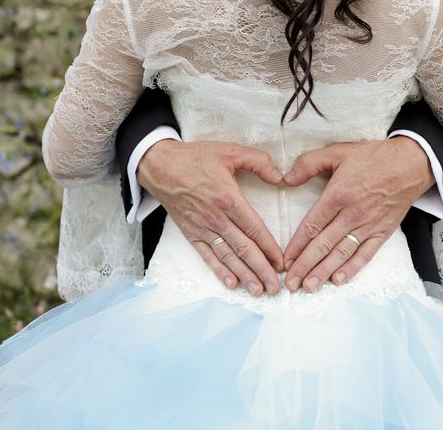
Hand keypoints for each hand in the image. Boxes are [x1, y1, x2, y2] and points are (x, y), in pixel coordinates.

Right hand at [137, 140, 283, 295]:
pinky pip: (207, 256)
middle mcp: (216, 218)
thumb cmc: (196, 158)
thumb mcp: (230, 151)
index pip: (254, 229)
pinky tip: (231, 284)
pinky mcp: (191, 234)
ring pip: (227, 257)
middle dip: (261, 270)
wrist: (160, 166)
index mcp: (228, 199)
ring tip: (258, 291)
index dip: (269, 248)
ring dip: (244, 276)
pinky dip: (219, 271)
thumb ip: (259, 161)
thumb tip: (280, 177)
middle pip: (244, 249)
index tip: (282, 263)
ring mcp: (202, 228)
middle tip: (275, 287)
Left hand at [282, 137, 435, 291]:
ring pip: (342, 253)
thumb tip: (286, 178)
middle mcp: (352, 214)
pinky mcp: (383, 232)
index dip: (296, 246)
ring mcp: (368, 225)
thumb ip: (309, 163)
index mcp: (338, 195)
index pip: (312, 226)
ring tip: (309, 286)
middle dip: (304, 266)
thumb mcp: (337, 151)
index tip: (284, 261)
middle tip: (290, 283)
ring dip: (324, 272)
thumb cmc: (374, 157)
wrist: (411, 163)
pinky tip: (338, 280)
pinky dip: (352, 268)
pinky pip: (365, 254)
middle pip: (323, 245)